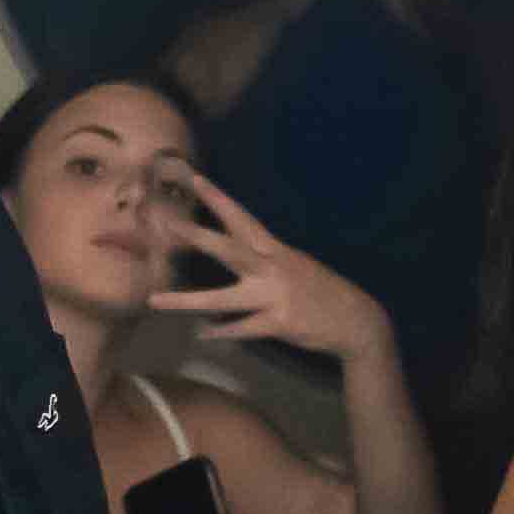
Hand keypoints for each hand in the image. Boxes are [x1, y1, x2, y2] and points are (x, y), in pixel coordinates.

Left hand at [145, 168, 393, 359]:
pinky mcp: (279, 323)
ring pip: (223, 299)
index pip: (242, 218)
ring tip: (157, 301)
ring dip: (188, 301)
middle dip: (197, 236)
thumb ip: (267, 258)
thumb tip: (238, 252)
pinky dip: (221, 333)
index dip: (219, 198)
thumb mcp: (297, 265)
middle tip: (167, 225)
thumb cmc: (323, 292)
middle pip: (228, 249)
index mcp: (276, 250)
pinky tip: (202, 334)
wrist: (357, 321)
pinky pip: (242, 329)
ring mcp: (275, 296)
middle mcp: (273, 268)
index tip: (196, 178)